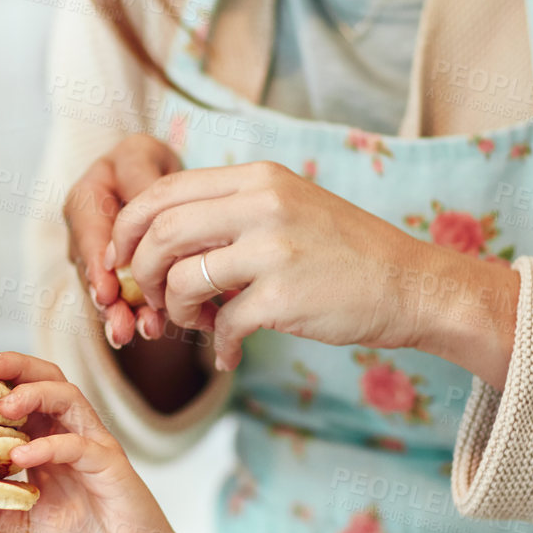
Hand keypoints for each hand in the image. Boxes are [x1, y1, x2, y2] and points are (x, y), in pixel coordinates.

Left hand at [0, 348, 186, 532]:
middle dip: (14, 365)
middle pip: (46, 379)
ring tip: (3, 405)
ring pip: (67, 397)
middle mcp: (71, 434)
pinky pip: (79, 444)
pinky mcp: (110, 464)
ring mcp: (92, 445)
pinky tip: (24, 455)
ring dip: (33, 393)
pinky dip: (50, 445)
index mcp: (48, 441)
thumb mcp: (24, 526)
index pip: (22, 393)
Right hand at [64, 133, 182, 348]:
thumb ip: (141, 183)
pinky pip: (124, 298)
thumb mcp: (141, 158)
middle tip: (122, 327)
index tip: (107, 293)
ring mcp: (98, 259)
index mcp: (84, 200)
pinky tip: (152, 330)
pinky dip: (139, 315)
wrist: (149, 176)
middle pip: (94, 272)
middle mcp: (85, 234)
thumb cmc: (144, 164)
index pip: (87, 234)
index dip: (96, 266)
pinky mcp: (116, 277)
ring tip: (145, 332)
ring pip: (109, 291)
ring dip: (125, 316)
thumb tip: (146, 213)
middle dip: (109, 304)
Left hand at [109, 161, 433, 371]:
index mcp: (256, 178)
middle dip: (140, 273)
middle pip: (161, 232)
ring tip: (195, 325)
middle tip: (150, 301)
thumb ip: (229, 212)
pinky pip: (222, 324)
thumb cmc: (344, 253)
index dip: (128, 227)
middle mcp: (262, 204)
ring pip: (181, 279)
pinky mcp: (284, 296)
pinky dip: (217, 346)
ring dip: (173, 312)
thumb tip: (159, 239)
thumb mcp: (287, 207)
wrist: (411, 285)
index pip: (163, 190)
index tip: (120, 259)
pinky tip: (228, 355)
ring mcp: (273, 249)